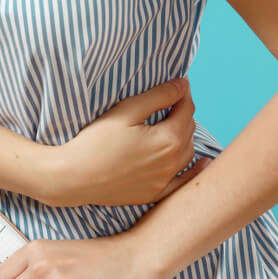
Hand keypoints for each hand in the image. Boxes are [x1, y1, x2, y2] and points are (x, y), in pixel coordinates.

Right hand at [39, 78, 206, 207]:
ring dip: (184, 137)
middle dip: (182, 114)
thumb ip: (159, 96)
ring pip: (187, 153)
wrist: (73, 178)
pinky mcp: (154, 194)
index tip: (177, 85)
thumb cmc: (95, 142)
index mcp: (168, 139)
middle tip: (170, 103)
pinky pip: (183, 182)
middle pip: (188, 130)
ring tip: (172, 126)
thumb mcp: (126, 111)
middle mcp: (172, 162)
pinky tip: (203, 163)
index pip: (186, 109)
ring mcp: (164, 181)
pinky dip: (195, 171)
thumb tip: (183, 84)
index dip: (182, 94)